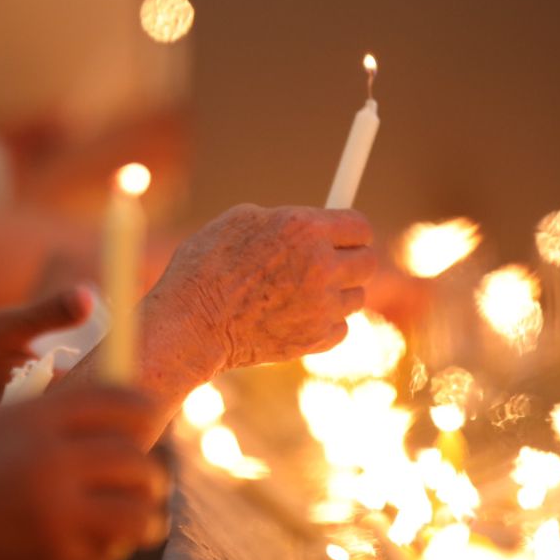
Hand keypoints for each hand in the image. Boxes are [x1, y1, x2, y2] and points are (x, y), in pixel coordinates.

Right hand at [0, 385, 167, 559]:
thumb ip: (41, 421)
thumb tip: (99, 421)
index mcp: (33, 420)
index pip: (116, 403)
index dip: (141, 407)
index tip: (148, 416)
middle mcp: (52, 463)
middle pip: (135, 459)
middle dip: (145, 472)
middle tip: (144, 480)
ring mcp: (57, 518)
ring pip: (137, 513)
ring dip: (140, 515)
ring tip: (138, 516)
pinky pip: (108, 556)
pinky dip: (104, 552)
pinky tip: (86, 545)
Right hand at [148, 204, 375, 372]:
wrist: (190, 324)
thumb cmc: (205, 266)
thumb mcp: (239, 220)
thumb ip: (284, 219)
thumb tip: (309, 223)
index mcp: (304, 228)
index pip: (359, 226)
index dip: (352, 230)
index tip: (345, 236)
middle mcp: (321, 266)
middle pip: (368, 262)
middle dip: (351, 260)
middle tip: (330, 262)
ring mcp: (322, 307)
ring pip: (355, 297)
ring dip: (336, 293)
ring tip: (299, 291)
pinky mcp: (316, 339)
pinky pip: (340, 327)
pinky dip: (323, 322)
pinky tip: (293, 315)